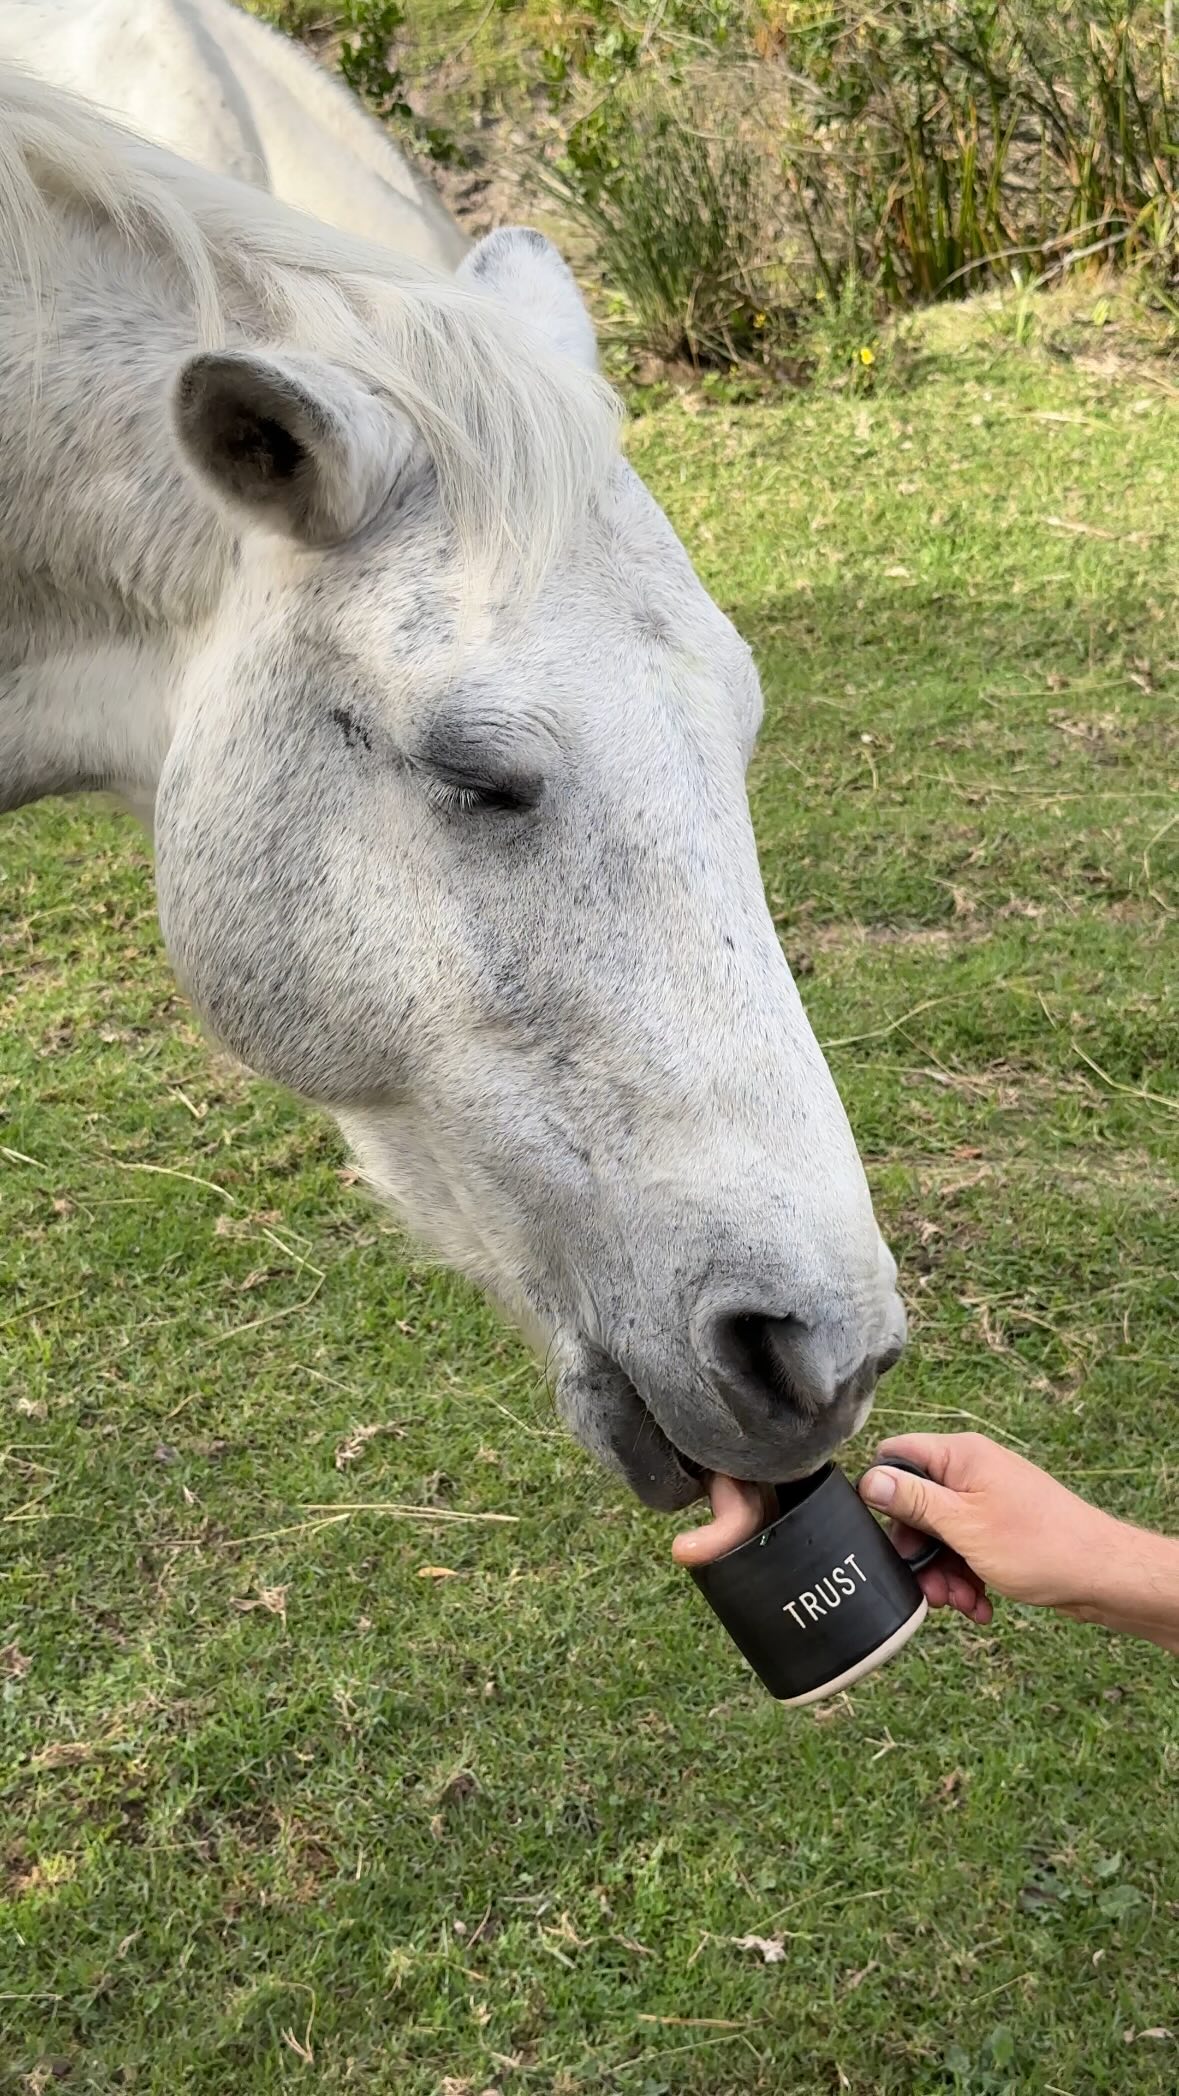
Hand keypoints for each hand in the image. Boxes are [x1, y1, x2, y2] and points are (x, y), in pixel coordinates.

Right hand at [858, 1432, 1115, 1623]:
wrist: (1103, 1576)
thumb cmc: (1040, 1546)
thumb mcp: (963, 1526)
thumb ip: (914, 1501)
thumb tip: (870, 1479)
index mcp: (961, 1455)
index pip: (897, 1455)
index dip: (885, 1493)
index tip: (892, 1534)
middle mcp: (972, 1471)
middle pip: (916, 1505)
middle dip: (919, 1552)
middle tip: (931, 1587)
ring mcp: (988, 1499)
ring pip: (941, 1534)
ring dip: (944, 1573)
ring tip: (962, 1604)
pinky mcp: (1000, 1528)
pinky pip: (966, 1548)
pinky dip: (967, 1577)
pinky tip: (979, 1605)